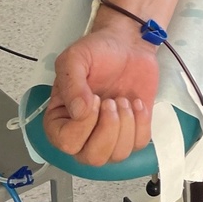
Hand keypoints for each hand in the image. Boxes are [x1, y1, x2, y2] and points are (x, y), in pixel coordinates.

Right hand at [43, 24, 159, 164]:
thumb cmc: (99, 50)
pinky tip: (136, 103)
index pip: (66, 143)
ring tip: (123, 100)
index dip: (83, 125)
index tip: (94, 99)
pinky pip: (139, 144)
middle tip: (111, 101)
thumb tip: (79, 112)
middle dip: (108, 128)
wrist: (127, 43)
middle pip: (93, 158)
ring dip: (126, 125)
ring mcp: (109, 134)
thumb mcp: (75, 58)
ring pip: (118, 155)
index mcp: (61, 119)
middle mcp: (82, 133)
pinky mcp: (133, 129)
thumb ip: (71, 83)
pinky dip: (141, 123)